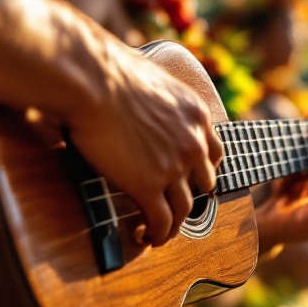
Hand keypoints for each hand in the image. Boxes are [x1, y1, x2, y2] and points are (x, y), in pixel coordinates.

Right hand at [65, 41, 222, 245]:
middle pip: (205, 183)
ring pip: (184, 209)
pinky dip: (156, 234)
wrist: (93, 80)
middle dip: (192, 198)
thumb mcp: (152, 75)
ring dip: (173, 225)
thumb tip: (139, 91)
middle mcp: (193, 142)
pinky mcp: (149, 186)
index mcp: (196, 114)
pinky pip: (161, 221)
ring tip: (160, 233)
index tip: (192, 180)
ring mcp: (174, 167)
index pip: (214, 151)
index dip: (202, 170)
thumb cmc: (108, 70)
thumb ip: (157, 95)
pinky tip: (145, 237)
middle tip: (177, 208)